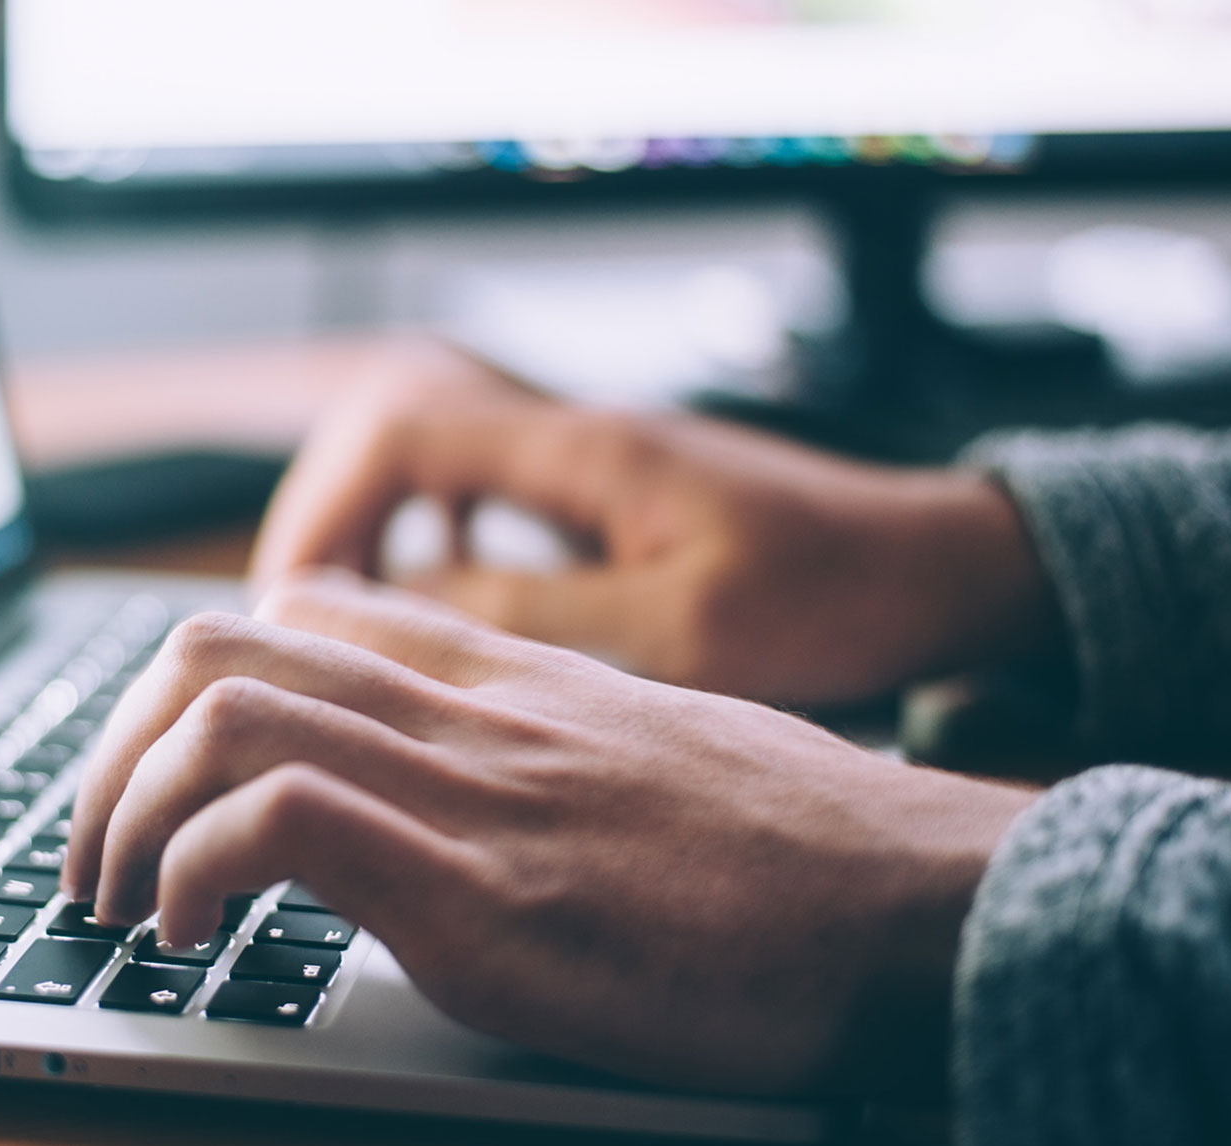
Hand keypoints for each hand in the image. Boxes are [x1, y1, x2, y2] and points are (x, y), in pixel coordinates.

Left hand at [67, 572, 1034, 1097]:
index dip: (193, 685)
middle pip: (221, 644)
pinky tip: (192, 937)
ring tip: (118, 902)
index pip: (304, 611)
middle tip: (96, 852)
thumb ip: (549, 749)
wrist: (929, 904)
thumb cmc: (811, 854)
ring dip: (122, 811)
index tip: (165, 777)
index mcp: (513, 678)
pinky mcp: (486, 894)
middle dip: (113, 750)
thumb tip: (478, 796)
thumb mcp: (660, 758)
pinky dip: (192, 871)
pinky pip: (278, 821)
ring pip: (221, 710)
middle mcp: (475, 710)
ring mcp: (475, 791)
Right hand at [251, 346, 1057, 705]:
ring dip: (377, 537)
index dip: (324, 508)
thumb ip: (532, 616)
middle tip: (297, 625)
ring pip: (435, 468)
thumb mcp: (680, 631)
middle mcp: (575, 439)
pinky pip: (486, 502)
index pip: (399, 429)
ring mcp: (592, 465)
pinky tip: (441, 618)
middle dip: (329, 521)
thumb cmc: (834, 597)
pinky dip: (437, 550)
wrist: (937, 569)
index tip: (293, 602)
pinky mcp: (611, 500)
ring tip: (346, 631)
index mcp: (583, 451)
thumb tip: (392, 611)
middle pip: (394, 435)